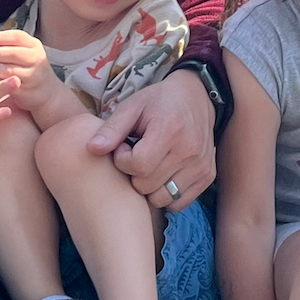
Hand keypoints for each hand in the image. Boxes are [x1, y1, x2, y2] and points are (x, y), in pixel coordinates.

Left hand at [0, 29, 57, 109]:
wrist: (46, 92)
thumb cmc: (27, 68)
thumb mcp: (22, 53)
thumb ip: (4, 46)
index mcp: (33, 45)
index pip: (16, 37)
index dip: (0, 37)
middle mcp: (35, 58)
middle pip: (13, 53)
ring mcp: (32, 74)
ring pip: (9, 69)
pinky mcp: (26, 89)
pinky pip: (6, 84)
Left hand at [91, 68, 216, 210]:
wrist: (196, 96)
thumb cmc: (158, 101)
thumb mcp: (132, 107)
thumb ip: (111, 129)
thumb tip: (91, 150)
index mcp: (170, 130)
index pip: (139, 166)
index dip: (123, 161)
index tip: (124, 147)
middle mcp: (189, 151)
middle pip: (147, 186)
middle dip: (134, 175)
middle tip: (135, 156)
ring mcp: (201, 166)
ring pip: (162, 199)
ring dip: (149, 188)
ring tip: (149, 166)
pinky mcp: (208, 176)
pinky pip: (179, 203)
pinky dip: (166, 195)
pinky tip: (162, 175)